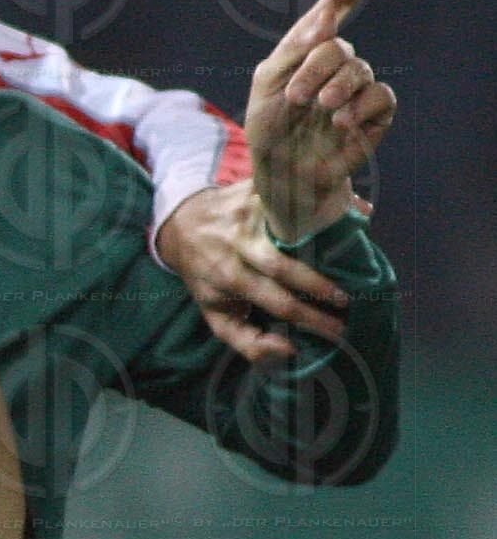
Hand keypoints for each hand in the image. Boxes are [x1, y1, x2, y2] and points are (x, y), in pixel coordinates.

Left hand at [157, 179, 351, 361]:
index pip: (278, 302)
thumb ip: (248, 341)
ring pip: (293, 225)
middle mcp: (239, 244)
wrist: (182, 224)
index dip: (312, 318)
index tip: (339, 330)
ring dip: (327, 238)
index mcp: (230, 276)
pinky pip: (294, 196)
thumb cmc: (206, 274)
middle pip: (284, 266)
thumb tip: (290, 350)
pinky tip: (354, 210)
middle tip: (350, 300)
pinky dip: (325, 200)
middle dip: (321, 285)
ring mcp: (247, 214)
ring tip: (356, 254)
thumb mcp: (216, 313)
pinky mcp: (255, 188)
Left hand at [245, 0, 395, 244]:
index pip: (328, 14)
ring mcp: (356, 87)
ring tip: (320, 109)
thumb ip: (293, 51)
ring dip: (336, 87)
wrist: (281, 174)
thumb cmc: (270, 128)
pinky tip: (340, 122)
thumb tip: (327, 27)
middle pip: (337, 47)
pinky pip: (381, 96)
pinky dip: (360, 106)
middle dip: (315, 69)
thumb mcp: (268, 84)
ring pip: (359, 69)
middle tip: (297, 98)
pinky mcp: (374, 113)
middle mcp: (334, 64)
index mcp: (306, 50)